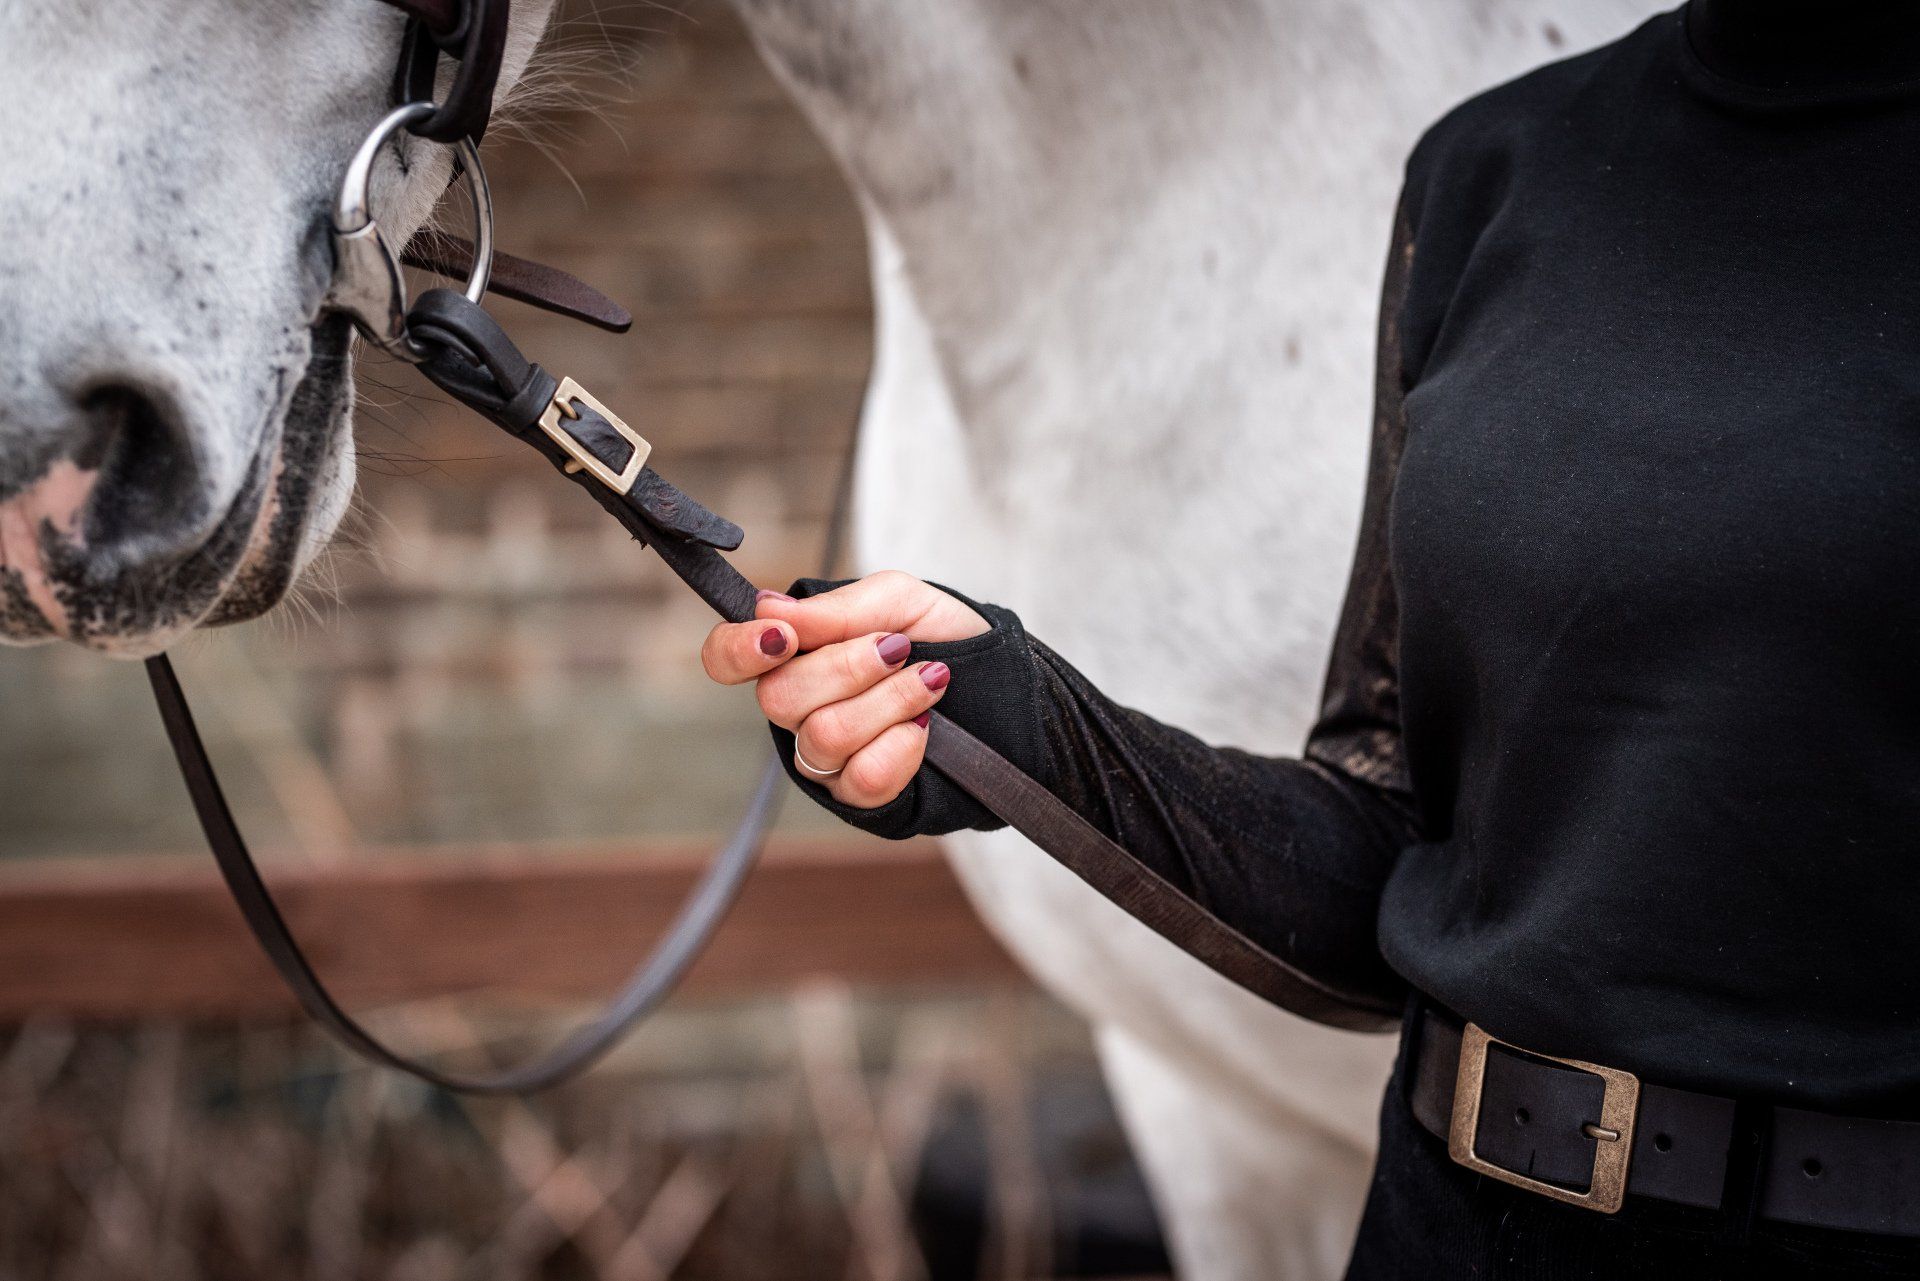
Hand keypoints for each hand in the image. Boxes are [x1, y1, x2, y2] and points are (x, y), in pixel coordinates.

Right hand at [700, 572, 988, 807]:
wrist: (1006, 685)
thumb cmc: (944, 636)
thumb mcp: (899, 599)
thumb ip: (836, 609)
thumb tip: (768, 610)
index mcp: (793, 652)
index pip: (725, 658)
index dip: (739, 649)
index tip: (785, 637)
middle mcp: (797, 707)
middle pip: (779, 697)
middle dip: (849, 667)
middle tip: (898, 649)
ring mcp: (824, 756)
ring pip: (824, 737)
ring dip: (888, 702)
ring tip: (929, 683)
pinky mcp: (860, 794)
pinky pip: (863, 778)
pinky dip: (903, 746)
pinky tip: (925, 729)